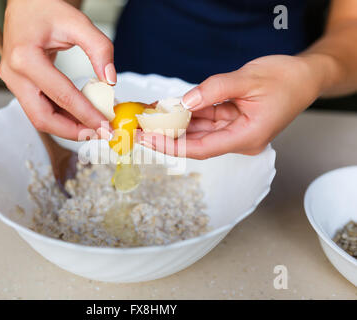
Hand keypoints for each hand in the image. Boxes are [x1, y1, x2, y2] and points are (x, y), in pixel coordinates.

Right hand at [0, 0, 115, 139]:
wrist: (25, 3)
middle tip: (98, 133)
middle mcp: (13, 74)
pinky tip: (79, 116)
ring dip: (66, 126)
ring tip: (92, 126)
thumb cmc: (46, 8)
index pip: (61, 96)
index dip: (86, 114)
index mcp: (25, 58)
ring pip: (39, 117)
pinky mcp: (17, 85)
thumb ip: (99, 49)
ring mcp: (12, 81)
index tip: (105, 125)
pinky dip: (60, 116)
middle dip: (72, 130)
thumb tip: (110, 81)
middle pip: (43, 118)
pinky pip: (38, 108)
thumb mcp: (78, 22)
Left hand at [140, 55, 325, 158]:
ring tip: (149, 114)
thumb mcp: (248, 80)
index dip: (171, 145)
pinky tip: (168, 107)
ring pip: (197, 131)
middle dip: (166, 134)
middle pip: (195, 142)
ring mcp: (235, 131)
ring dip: (174, 123)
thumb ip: (214, 90)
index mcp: (247, 137)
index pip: (200, 149)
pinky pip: (204, 120)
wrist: (306, 77)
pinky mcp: (232, 121)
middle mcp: (239, 139)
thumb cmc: (286, 79)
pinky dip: (187, 113)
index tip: (148, 138)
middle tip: (140, 126)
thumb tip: (184, 100)